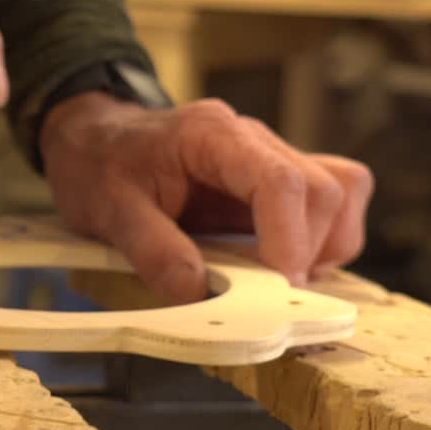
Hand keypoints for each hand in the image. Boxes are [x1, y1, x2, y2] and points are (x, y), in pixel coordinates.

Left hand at [39, 94, 374, 302]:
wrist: (91, 140)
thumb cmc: (98, 165)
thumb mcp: (109, 211)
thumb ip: (153, 251)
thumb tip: (198, 293)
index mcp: (211, 135)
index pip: (280, 181)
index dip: (289, 240)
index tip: (278, 287)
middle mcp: (251, 139)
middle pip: (324, 188)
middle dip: (308, 250)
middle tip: (271, 294)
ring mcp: (267, 157)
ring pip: (339, 193)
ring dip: (323, 247)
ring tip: (276, 279)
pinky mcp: (271, 181)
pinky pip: (325, 204)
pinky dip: (318, 242)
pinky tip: (278, 266)